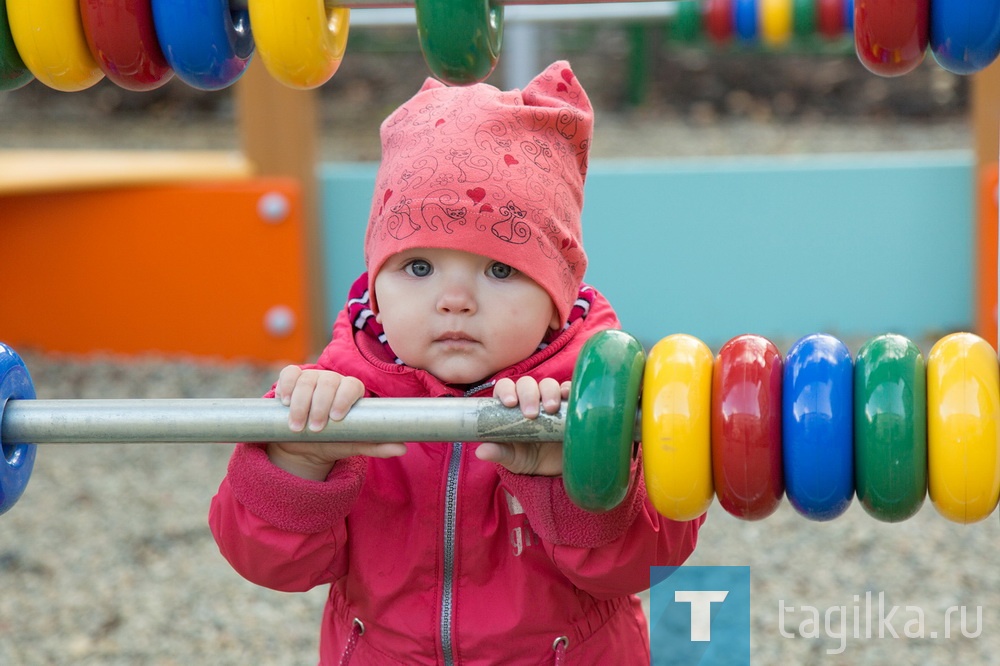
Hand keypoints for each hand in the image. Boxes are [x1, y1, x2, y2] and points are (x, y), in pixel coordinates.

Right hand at [267, 366, 405, 480]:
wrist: (303, 445)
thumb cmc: (333, 441)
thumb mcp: (353, 444)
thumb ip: (376, 444)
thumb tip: (403, 448)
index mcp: (351, 391)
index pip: (352, 385)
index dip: (344, 398)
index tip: (335, 418)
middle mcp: (333, 380)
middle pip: (327, 382)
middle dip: (319, 405)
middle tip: (315, 428)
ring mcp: (312, 377)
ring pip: (307, 380)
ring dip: (300, 403)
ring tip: (296, 426)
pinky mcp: (292, 379)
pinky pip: (289, 374)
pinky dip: (286, 386)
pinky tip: (283, 402)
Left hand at [475, 376, 568, 475]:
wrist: (553, 470)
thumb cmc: (527, 458)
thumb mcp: (512, 458)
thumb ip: (498, 453)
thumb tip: (481, 451)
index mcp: (510, 407)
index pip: (505, 387)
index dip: (506, 390)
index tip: (510, 403)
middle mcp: (529, 399)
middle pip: (527, 383)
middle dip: (528, 394)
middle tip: (531, 414)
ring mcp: (549, 400)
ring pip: (548, 384)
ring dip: (549, 392)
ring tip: (551, 408)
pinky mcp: (568, 405)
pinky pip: (568, 390)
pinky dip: (568, 389)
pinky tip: (567, 397)